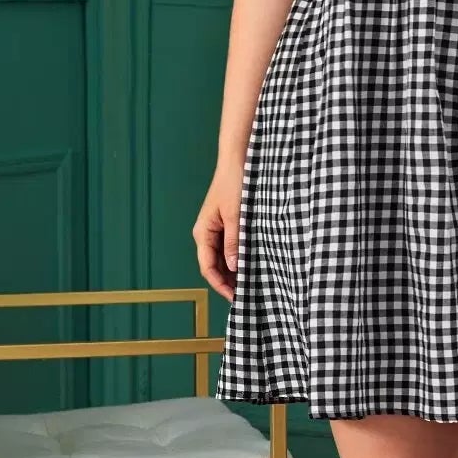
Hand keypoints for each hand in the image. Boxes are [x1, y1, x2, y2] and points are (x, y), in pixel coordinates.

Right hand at [192, 159, 244, 301]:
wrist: (238, 160)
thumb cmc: (234, 183)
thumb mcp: (237, 215)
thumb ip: (235, 241)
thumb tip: (235, 267)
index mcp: (204, 232)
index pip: (208, 268)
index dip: (221, 285)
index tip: (237, 298)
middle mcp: (208, 234)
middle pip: (215, 266)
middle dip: (229, 282)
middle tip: (248, 297)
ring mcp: (218, 230)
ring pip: (224, 258)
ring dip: (236, 271)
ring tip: (253, 285)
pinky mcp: (229, 225)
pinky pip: (232, 247)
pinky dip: (241, 258)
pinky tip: (253, 265)